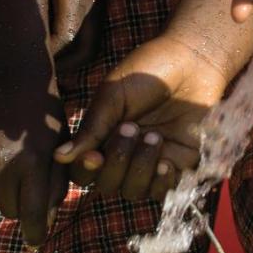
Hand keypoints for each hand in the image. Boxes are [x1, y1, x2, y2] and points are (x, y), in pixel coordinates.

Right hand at [0, 81, 68, 249]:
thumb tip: (43, 222)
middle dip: (19, 205)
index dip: (35, 232)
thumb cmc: (45, 120)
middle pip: (9, 209)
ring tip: (7, 169)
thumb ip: (55, 186)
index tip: (34, 244)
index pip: (33, 212)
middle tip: (24, 186)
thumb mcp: (60, 150)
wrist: (17, 81)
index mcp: (34, 161)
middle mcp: (5, 160)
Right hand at [54, 33, 231, 200]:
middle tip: (132, 127)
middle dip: (117, 161)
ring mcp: (150, 163)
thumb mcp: (113, 95)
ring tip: (154, 137)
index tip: (94, 155)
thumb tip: (59, 156)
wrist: (192, 61)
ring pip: (133, 192)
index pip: (83, 170)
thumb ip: (91, 127)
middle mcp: (124, 156)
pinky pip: (165, 192)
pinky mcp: (179, 165)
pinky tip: (166, 163)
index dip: (85, 170)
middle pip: (107, 185)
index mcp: (102, 138)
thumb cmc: (148, 72)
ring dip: (140, 169)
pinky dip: (162, 183)